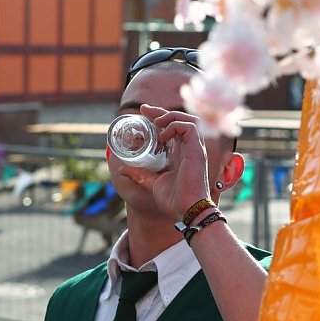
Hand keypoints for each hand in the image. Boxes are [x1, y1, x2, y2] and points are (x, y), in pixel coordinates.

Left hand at [118, 104, 211, 220]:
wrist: (187, 210)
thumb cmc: (174, 200)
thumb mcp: (152, 183)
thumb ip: (140, 175)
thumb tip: (122, 170)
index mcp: (182, 153)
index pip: (174, 127)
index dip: (160, 117)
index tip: (144, 113)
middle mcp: (190, 148)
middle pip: (181, 119)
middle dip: (162, 111)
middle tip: (144, 110)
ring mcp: (195, 148)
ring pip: (188, 119)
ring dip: (170, 116)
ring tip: (156, 122)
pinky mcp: (197, 150)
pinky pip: (190, 127)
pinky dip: (175, 126)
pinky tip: (163, 135)